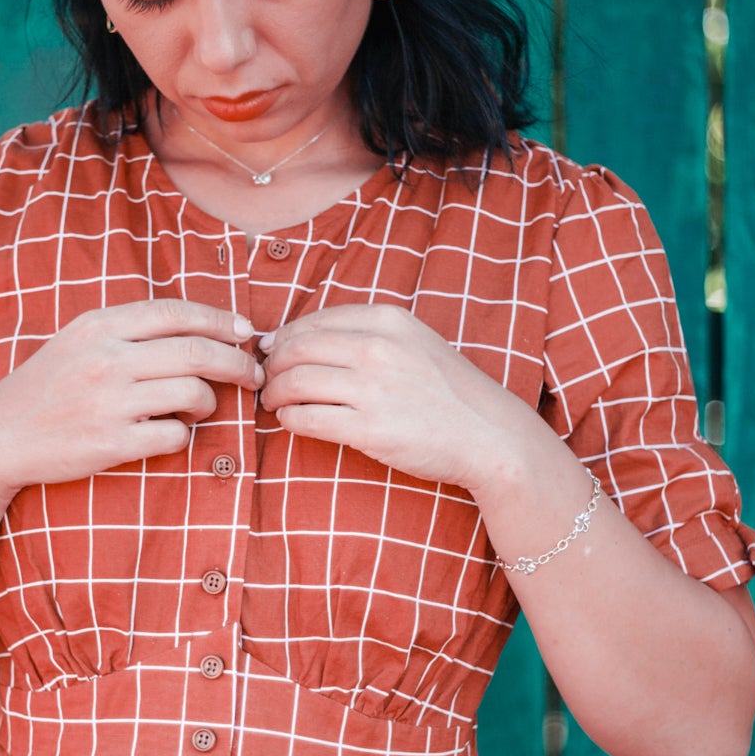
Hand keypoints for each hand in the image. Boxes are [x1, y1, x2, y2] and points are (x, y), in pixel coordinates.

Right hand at [0, 298, 262, 492]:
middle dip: (236, 362)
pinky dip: (184, 435)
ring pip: (193, 393)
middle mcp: (105, 359)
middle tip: (253, 375)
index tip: (247, 332)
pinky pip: (175, 436)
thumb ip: (128, 330)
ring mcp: (108, 402)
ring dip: (210, 402)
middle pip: (196, 351)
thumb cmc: (46, 388)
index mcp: (98, 326)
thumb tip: (200, 327)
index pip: (175, 312)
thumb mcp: (78, 342)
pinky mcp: (111, 443)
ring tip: (201, 407)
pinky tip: (172, 433)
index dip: (220, 320)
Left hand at [257, 302, 522, 490]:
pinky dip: (289, 419)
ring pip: (295, 382)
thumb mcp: (415, 342)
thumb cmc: (448, 391)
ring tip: (273, 401)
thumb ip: (367, 334)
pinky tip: (290, 421)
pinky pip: (307, 419)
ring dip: (275, 393)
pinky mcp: (369, 429)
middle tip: (266, 379)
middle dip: (272, 365)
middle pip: (296, 349)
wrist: (488, 434)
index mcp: (388, 321)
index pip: (314, 321)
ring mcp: (372, 389)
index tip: (273, 352)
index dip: (284, 338)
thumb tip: (299, 337)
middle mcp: (378, 349)